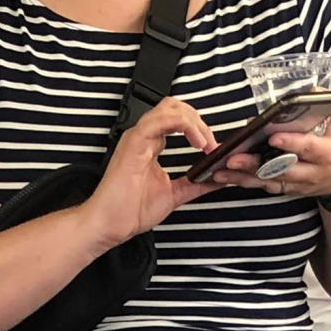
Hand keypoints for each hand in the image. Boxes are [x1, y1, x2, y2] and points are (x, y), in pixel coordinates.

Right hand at [84, 97, 217, 251]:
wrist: (111, 223)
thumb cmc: (132, 209)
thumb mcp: (175, 194)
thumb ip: (196, 183)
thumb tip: (219, 178)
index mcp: (152, 144)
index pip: (177, 118)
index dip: (199, 127)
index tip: (214, 148)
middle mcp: (145, 136)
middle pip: (175, 107)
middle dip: (199, 120)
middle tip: (212, 144)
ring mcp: (139, 137)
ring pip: (169, 108)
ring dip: (195, 122)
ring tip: (206, 143)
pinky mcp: (135, 143)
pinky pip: (161, 120)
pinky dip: (184, 125)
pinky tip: (196, 142)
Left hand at [212, 99, 330, 199]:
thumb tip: (312, 90)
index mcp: (330, 153)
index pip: (309, 148)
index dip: (291, 143)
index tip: (272, 137)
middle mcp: (313, 172)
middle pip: (282, 170)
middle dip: (256, 165)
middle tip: (233, 158)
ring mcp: (302, 184)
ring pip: (270, 182)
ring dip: (245, 178)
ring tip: (220, 172)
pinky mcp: (293, 189)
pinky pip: (268, 187)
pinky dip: (247, 183)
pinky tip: (227, 178)